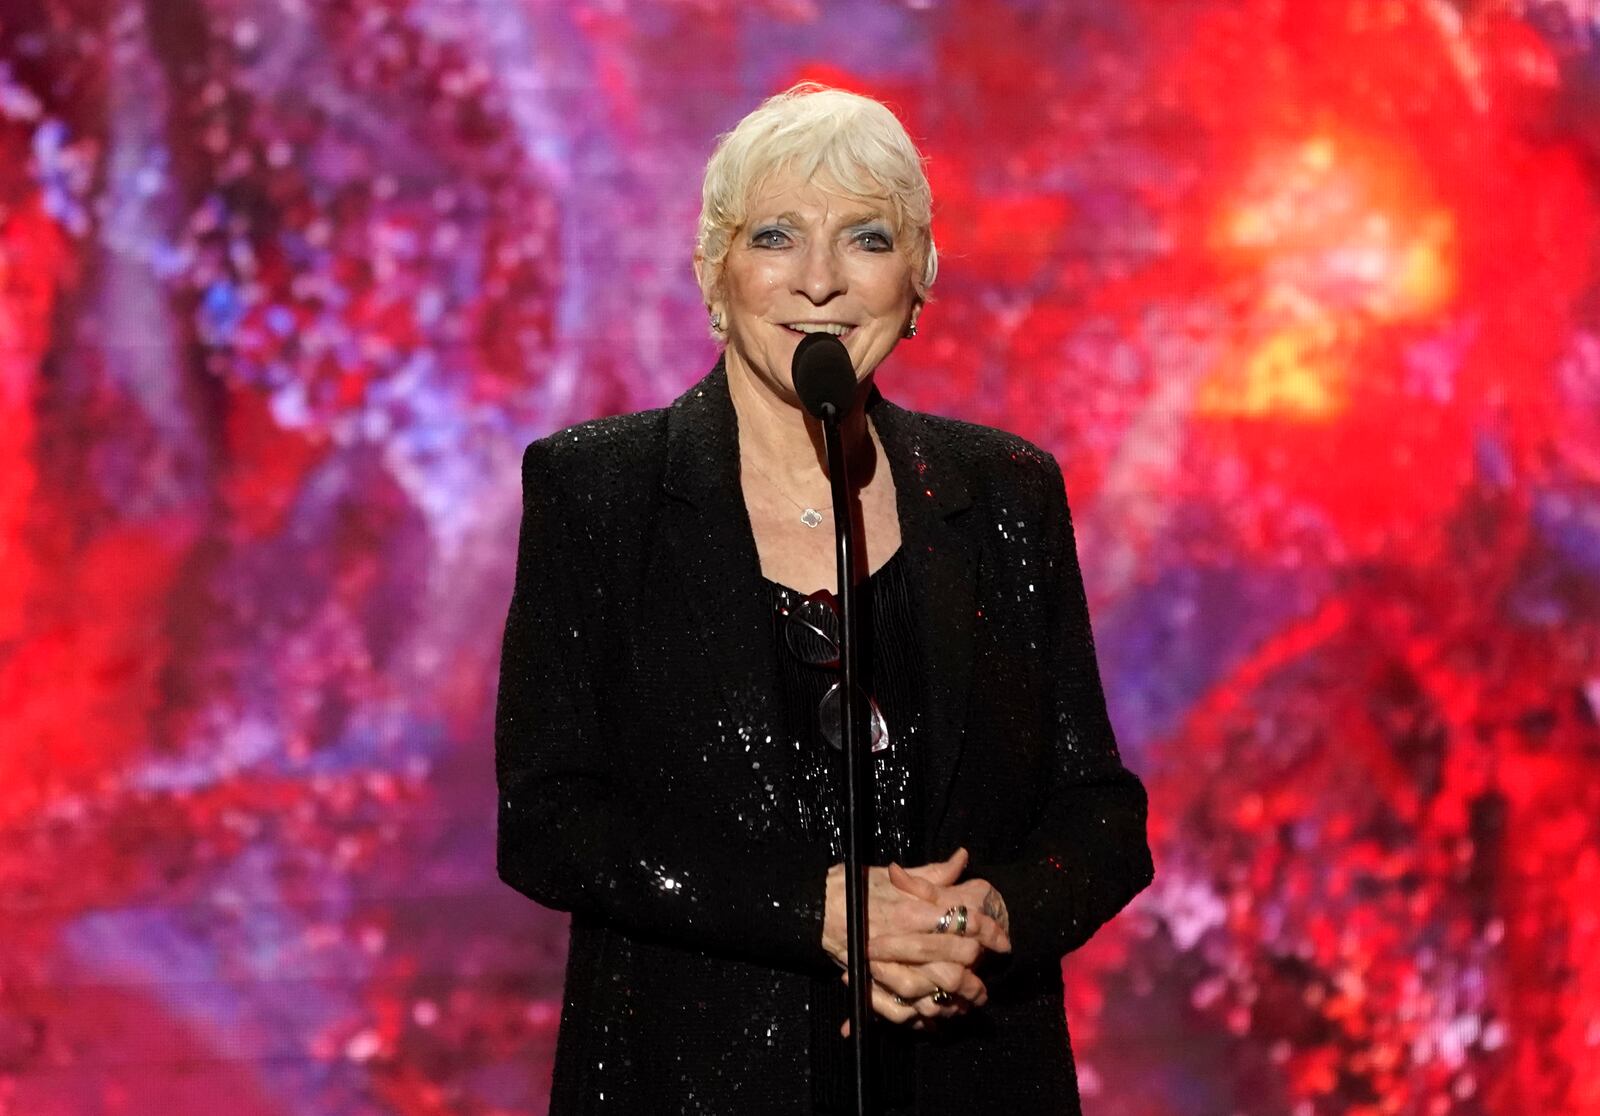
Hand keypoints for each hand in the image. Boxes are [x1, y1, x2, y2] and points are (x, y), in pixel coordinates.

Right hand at [822, 848, 1010, 1033]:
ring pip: (934, 987)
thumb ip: (931, 873)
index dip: (989, 930)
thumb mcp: (891, 875)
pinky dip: (924, 1015)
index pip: (963, 920)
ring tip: (972, 996)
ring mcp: (885, 964)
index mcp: (909, 908)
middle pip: (955, 956)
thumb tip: (962, 859)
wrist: (812, 907)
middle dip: (979, 966)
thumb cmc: (852, 887)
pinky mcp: (871, 984)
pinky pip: (904, 1009)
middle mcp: (901, 938)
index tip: (1001, 939)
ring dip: (958, 995)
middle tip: (990, 969)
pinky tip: (938, 1012)